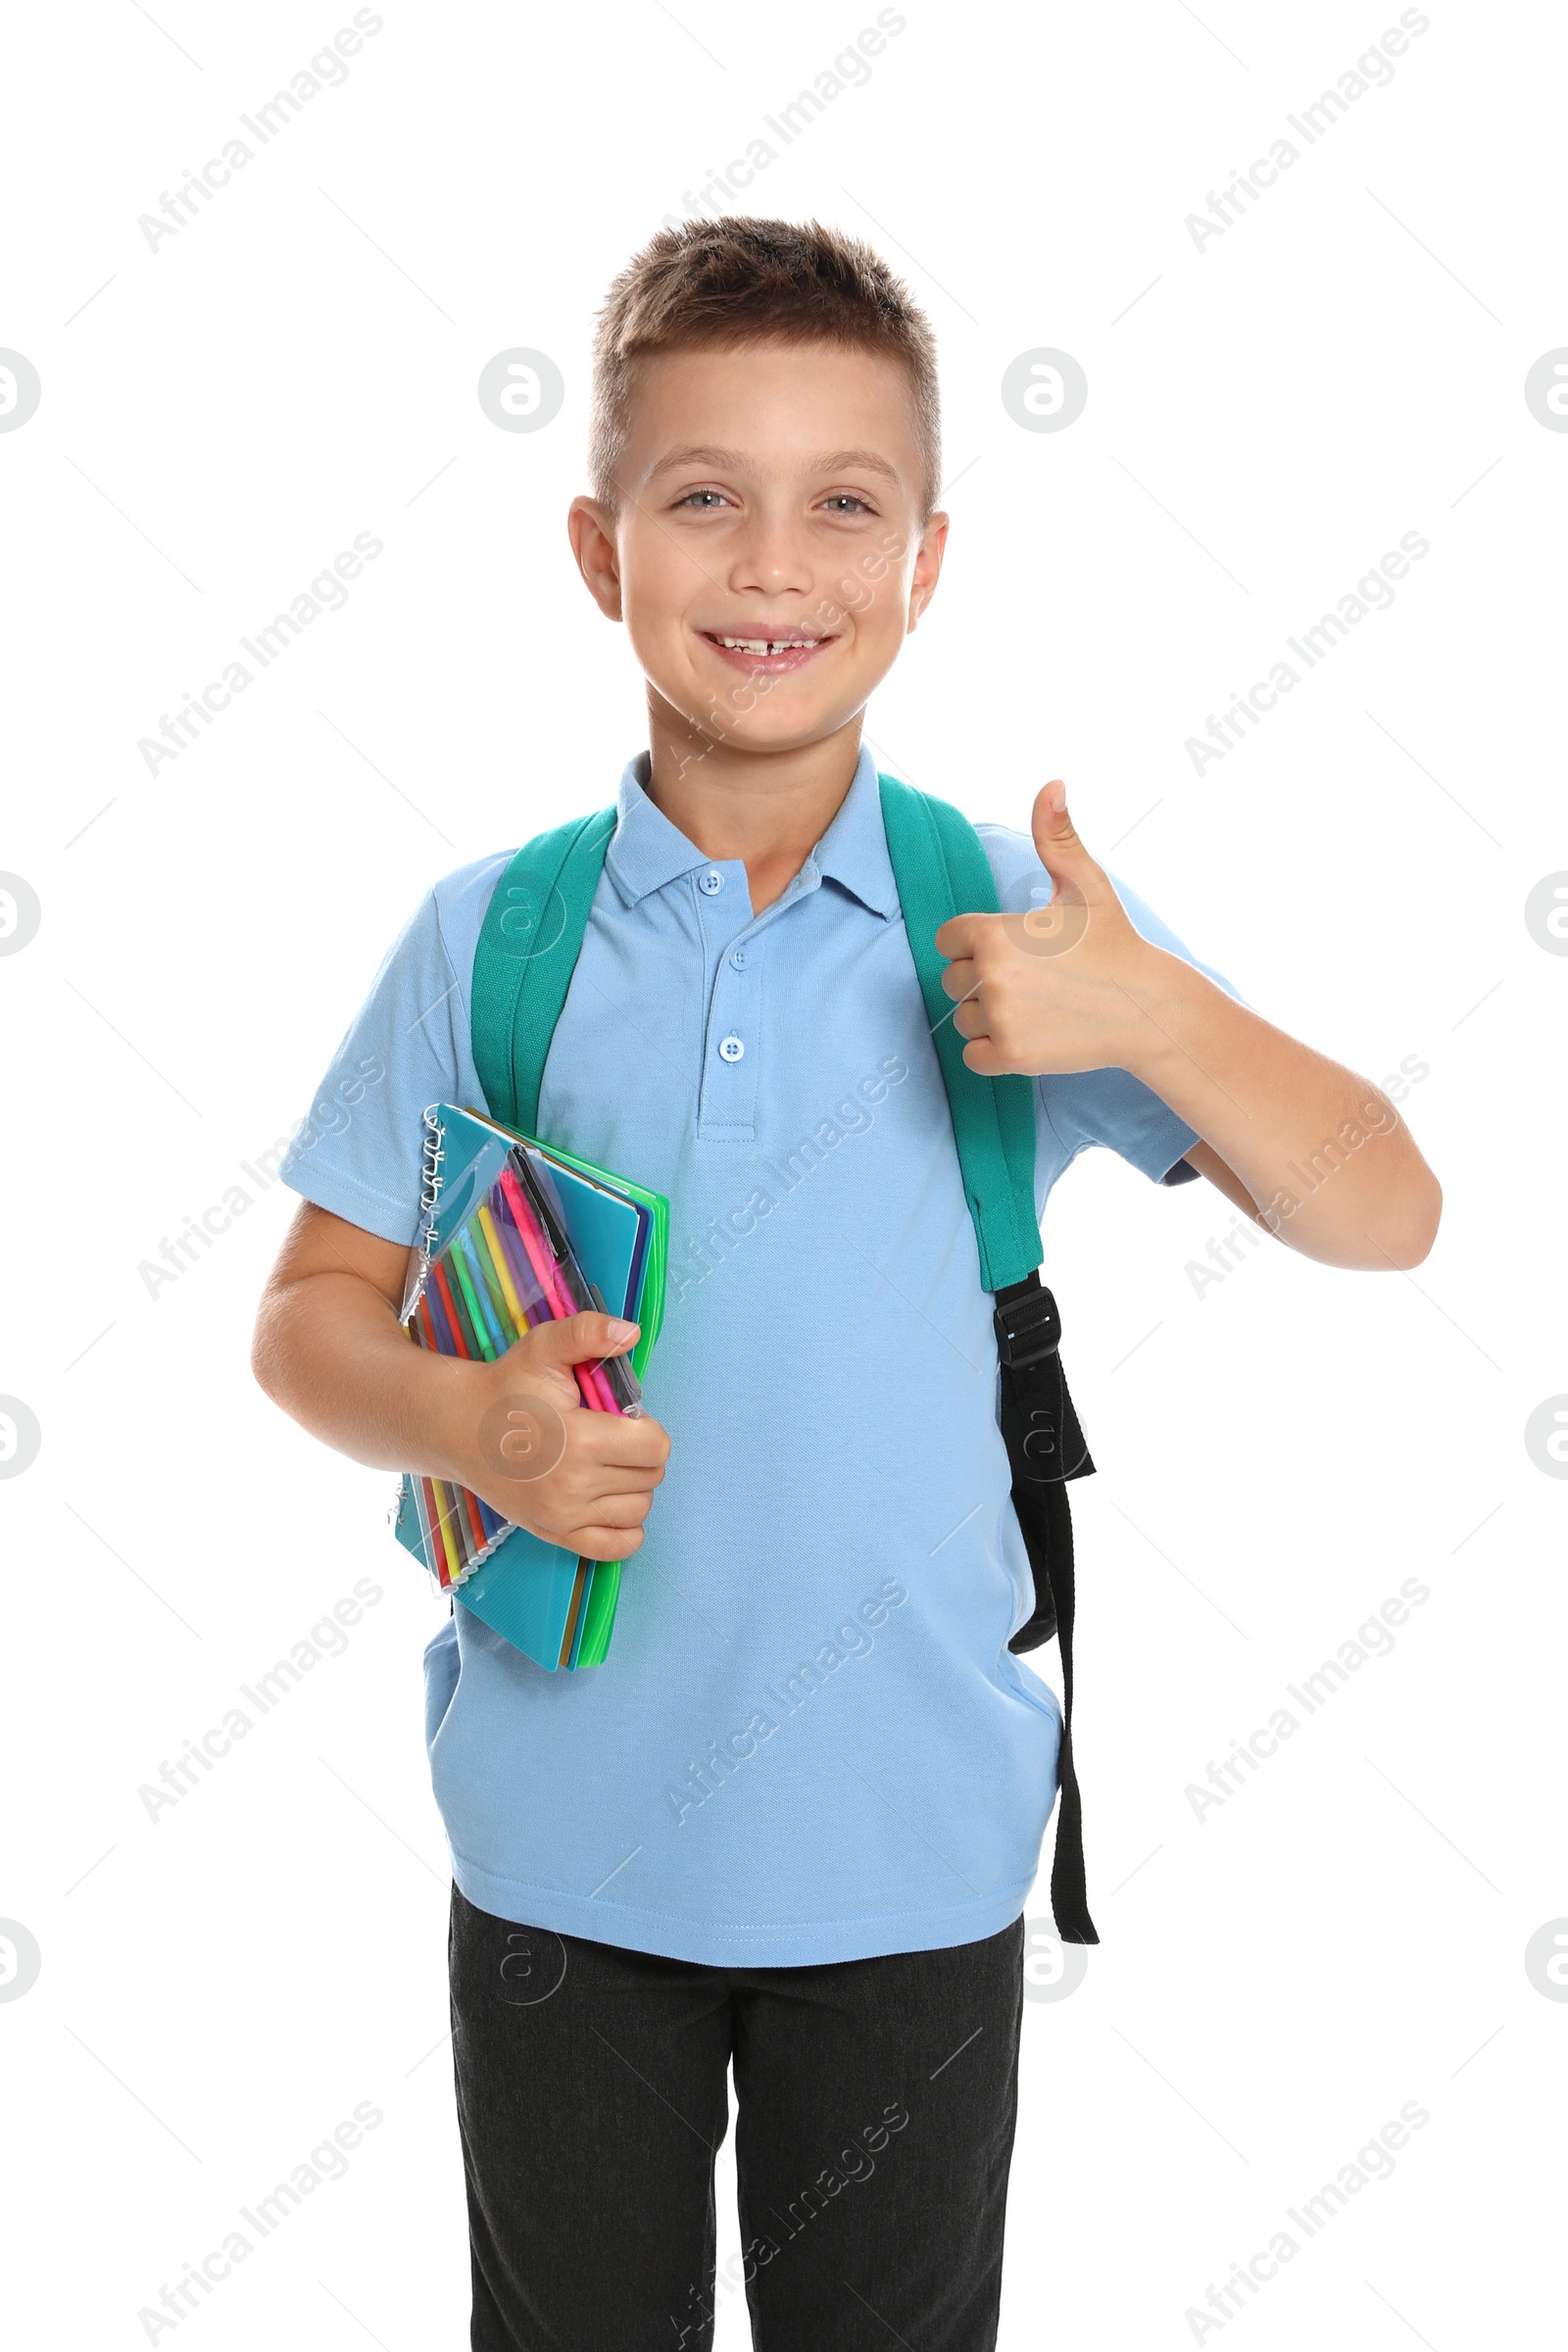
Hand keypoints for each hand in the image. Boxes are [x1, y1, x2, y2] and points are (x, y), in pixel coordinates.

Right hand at [442, 1311, 669, 1560]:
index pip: (655, 1446)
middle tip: (609, 1436)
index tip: (621, 1416)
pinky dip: (625, 1526)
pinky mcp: (554, 1534)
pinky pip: (617, 1547)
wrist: (458, 1428)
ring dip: (633, 1485)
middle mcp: (573, 1487)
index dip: (647, 1426)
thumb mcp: (543, 1347)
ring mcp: (563, 1517)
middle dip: (640, 1452)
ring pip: (639, 1510)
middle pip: (651, 1477)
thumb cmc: (506, 1387)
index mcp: (578, 1440)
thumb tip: (631, 1333)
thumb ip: (588, 1331)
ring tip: (605, 1463)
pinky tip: (608, 1499)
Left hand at [934, 780, 1162, 1077]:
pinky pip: (973, 1055)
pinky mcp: (1011, 1057)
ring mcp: (1000, 1020)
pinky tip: (1031, 1032)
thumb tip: (1052, 785)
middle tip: (1034, 978)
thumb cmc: (1113, 943)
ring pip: (964, 1018)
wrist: (1148, 1009)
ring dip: (990, 1016)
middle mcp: (990, 977)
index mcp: (993, 933)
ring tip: (1037, 1004)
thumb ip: (1056, 837)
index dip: (977, 942)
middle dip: (983, 979)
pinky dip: (994, 1050)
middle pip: (953, 980)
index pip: (948, 940)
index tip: (1016, 947)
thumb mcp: (1085, 886)